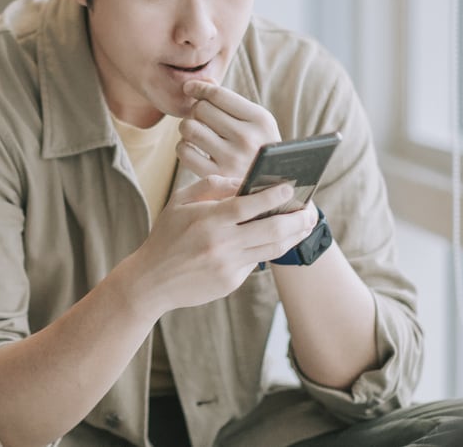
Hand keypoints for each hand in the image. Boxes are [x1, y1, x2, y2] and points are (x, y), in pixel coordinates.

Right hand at [127, 177, 317, 314]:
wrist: (151, 281)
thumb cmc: (166, 235)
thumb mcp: (179, 202)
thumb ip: (211, 186)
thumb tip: (242, 181)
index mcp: (207, 220)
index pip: (248, 205)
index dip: (273, 195)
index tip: (290, 187)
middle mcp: (221, 244)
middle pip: (271, 229)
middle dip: (296, 219)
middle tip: (311, 210)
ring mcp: (228, 266)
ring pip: (272, 248)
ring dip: (294, 235)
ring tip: (305, 224)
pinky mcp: (231, 282)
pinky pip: (256, 262)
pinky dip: (267, 249)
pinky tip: (277, 239)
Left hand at [177, 79, 281, 179]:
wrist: (270, 186)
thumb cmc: (259, 146)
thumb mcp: (255, 121)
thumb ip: (229, 100)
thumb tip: (200, 82)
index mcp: (260, 119)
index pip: (218, 94)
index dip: (199, 88)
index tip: (190, 89)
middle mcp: (247, 138)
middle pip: (201, 109)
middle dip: (196, 110)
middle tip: (203, 119)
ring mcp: (232, 159)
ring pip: (189, 128)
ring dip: (188, 128)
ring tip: (197, 133)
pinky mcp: (216, 177)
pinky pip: (183, 151)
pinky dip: (183, 147)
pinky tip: (193, 148)